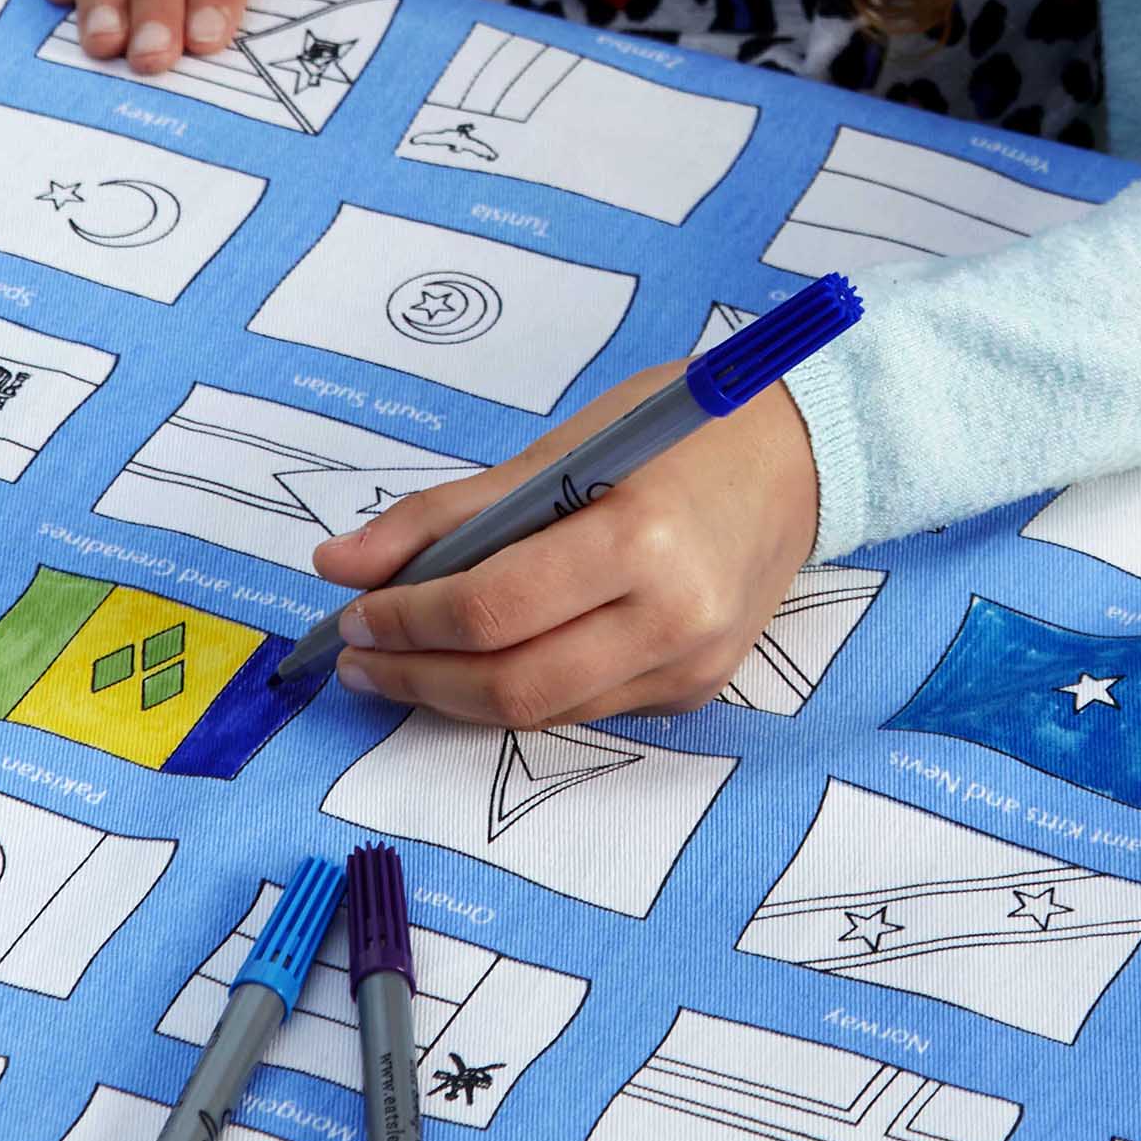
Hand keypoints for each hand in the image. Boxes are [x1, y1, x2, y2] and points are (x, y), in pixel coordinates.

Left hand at [309, 362, 821, 724]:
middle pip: (513, 684)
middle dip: (417, 677)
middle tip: (356, 654)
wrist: (801, 457)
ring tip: (400, 661)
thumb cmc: (679, 430)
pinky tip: (480, 660)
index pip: (494, 608)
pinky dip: (519, 687)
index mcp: (641, 542)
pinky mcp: (695, 691)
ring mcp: (691, 667)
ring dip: (455, 694)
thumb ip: (446, 512)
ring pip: (543, 711)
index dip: (407, 620)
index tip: (351, 611)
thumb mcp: (560, 447)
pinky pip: (583, 705)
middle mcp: (675, 620)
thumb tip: (339, 564)